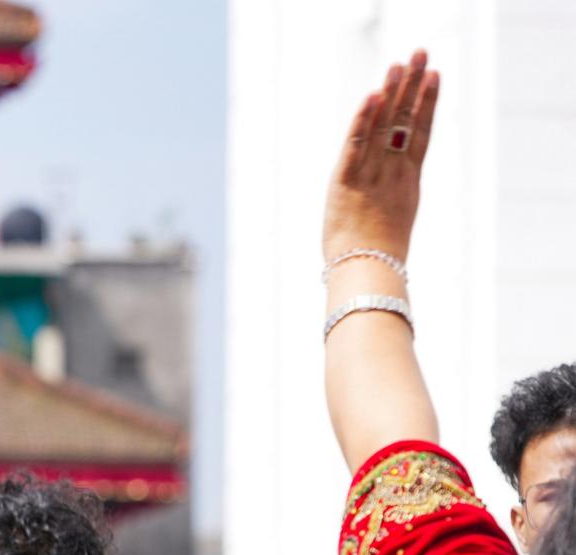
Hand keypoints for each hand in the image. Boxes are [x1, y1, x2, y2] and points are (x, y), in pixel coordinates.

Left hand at [323, 50, 438, 264]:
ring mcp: (373, 175)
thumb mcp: (389, 224)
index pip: (420, 134)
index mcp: (407, 183)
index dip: (428, 104)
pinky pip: (356, 143)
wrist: (366, 274)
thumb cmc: (375, 260)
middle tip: (421, 54)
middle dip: (414, 85)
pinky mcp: (347, 181)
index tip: (435, 77)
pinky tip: (373, 94)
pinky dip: (364, 119)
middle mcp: (393, 173)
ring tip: (401, 62)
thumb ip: (390, 204)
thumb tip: (389, 203)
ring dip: (392, 91)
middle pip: (406, 120)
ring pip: (385, 125)